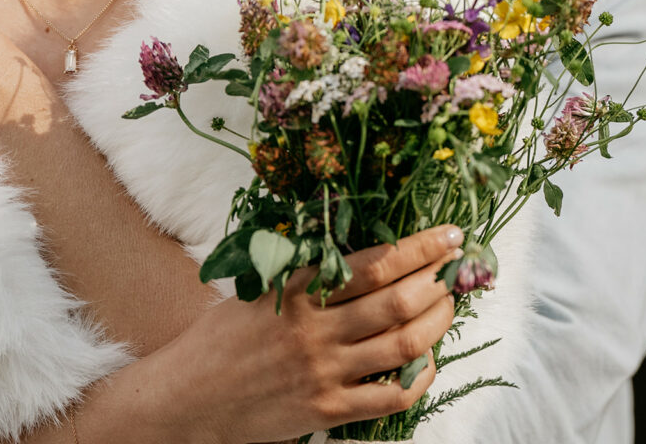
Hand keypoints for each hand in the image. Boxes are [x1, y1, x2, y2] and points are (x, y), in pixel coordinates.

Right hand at [126, 224, 460, 443]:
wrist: (189, 397)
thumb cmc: (221, 336)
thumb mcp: (257, 288)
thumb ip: (304, 270)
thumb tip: (356, 249)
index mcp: (298, 289)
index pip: (374, 262)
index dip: (419, 247)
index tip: (449, 235)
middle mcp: (316, 328)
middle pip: (397, 300)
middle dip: (438, 280)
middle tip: (457, 266)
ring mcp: (324, 372)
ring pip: (403, 344)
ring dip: (437, 321)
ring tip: (449, 304)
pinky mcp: (327, 411)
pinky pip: (391, 396)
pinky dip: (420, 377)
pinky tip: (428, 360)